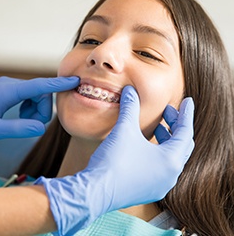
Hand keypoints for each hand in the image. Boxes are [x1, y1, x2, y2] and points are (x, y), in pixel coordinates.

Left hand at [0, 76, 78, 144]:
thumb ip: (18, 129)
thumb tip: (40, 128)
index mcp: (7, 91)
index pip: (39, 85)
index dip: (58, 84)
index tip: (74, 81)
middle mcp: (10, 85)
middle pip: (40, 93)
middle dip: (42, 110)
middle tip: (32, 126)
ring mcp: (9, 88)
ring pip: (36, 96)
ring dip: (36, 111)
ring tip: (23, 122)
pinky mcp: (9, 93)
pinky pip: (28, 98)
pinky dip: (30, 108)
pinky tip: (20, 116)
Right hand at [36, 86, 193, 234]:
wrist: (95, 191)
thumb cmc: (114, 161)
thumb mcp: (124, 129)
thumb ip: (130, 107)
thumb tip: (130, 90)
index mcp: (171, 160)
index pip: (186, 131)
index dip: (186, 113)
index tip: (187, 101)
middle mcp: (170, 175)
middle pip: (181, 145)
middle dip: (175, 126)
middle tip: (167, 112)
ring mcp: (159, 186)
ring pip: (171, 158)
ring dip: (167, 140)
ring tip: (157, 128)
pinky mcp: (148, 191)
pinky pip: (161, 168)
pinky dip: (158, 154)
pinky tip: (145, 146)